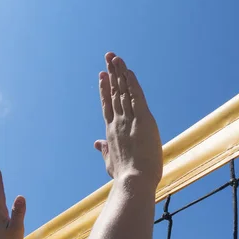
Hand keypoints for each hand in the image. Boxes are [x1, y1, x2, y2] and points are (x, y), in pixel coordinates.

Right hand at [94, 52, 162, 186]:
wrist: (133, 181)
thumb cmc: (124, 176)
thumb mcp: (110, 162)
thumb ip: (103, 150)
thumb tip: (96, 144)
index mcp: (111, 131)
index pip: (107, 105)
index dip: (105, 89)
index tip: (102, 75)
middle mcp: (117, 122)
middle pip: (114, 92)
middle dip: (112, 73)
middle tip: (109, 57)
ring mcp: (128, 120)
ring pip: (124, 91)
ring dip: (120, 73)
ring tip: (116, 57)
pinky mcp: (143, 120)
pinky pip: (137, 96)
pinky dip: (133, 83)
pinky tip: (129, 71)